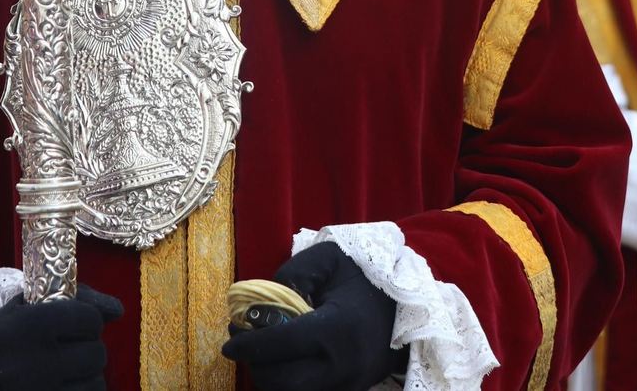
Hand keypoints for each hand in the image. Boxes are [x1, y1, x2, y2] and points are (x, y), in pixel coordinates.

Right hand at [0, 285, 122, 390]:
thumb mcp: (22, 310)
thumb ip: (74, 300)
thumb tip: (118, 310)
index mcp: (22, 329)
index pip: (88, 319)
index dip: (87, 321)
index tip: (75, 325)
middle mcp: (27, 366)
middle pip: (96, 354)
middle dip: (88, 349)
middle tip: (69, 351)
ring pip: (95, 383)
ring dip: (86, 376)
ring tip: (64, 372)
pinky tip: (63, 386)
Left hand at [222, 241, 400, 390]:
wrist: (407, 303)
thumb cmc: (367, 276)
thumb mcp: (331, 259)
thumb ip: (293, 273)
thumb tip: (263, 306)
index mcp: (338, 329)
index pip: (282, 344)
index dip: (250, 344)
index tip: (229, 342)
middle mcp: (343, 365)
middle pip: (282, 381)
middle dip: (255, 365)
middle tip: (240, 344)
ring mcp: (349, 384)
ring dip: (269, 376)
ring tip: (260, 351)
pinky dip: (289, 380)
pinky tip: (282, 361)